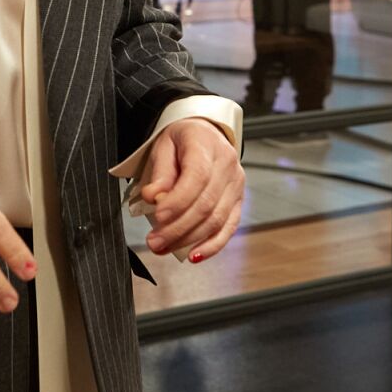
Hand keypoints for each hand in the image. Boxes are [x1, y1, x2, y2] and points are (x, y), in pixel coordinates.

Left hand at [134, 119, 243, 262]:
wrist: (206, 135)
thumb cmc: (183, 140)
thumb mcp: (164, 146)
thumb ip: (160, 172)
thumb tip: (153, 197)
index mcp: (206, 144)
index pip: (196, 177)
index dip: (178, 201)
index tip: (157, 216)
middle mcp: (227, 165)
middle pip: (206, 203)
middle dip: (178, 228)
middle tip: (154, 242)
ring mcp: (236, 185)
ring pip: (216, 220)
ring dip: (189, 240)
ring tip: (163, 248)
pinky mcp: (238, 202)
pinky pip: (228, 228)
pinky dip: (211, 246)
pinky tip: (194, 256)